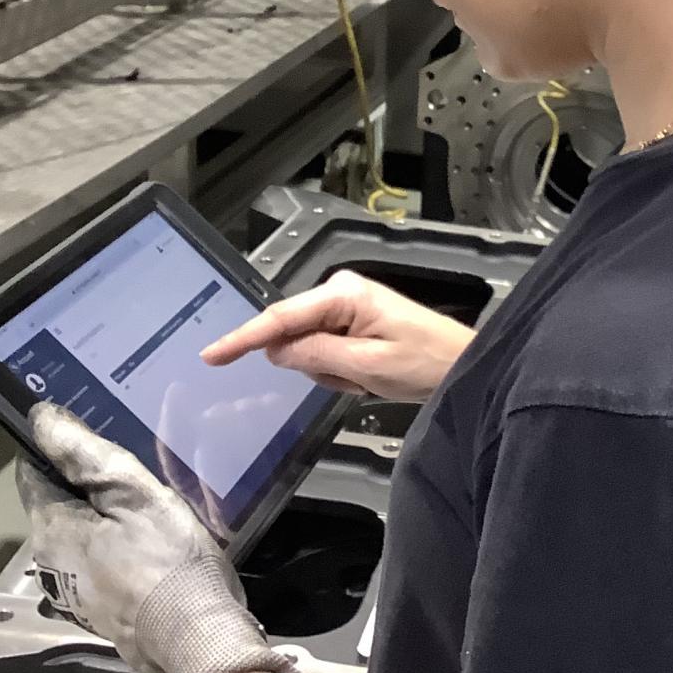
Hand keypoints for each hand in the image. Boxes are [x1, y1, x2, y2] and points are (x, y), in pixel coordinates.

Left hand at [17, 403, 304, 672]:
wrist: (198, 638)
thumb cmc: (167, 561)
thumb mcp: (134, 493)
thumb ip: (83, 454)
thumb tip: (39, 417)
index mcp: (50, 531)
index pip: (32, 472)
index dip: (58, 448)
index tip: (94, 433)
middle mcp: (48, 565)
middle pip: (57, 506)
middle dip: (85, 485)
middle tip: (133, 469)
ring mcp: (72, 595)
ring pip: (79, 536)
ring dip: (101, 519)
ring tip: (144, 504)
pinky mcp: (98, 614)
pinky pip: (97, 564)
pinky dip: (114, 549)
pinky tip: (148, 545)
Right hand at [201, 270, 472, 401]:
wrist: (461, 365)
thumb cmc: (424, 361)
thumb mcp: (366, 366)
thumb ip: (316, 356)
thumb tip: (276, 350)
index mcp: (342, 295)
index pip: (279, 319)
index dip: (243, 338)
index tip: (211, 355)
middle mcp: (340, 292)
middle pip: (293, 335)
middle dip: (315, 366)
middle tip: (355, 380)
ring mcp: (346, 306)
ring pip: (308, 349)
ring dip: (331, 372)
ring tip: (367, 378)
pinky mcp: (353, 321)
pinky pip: (326, 352)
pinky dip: (341, 371)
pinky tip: (367, 375)